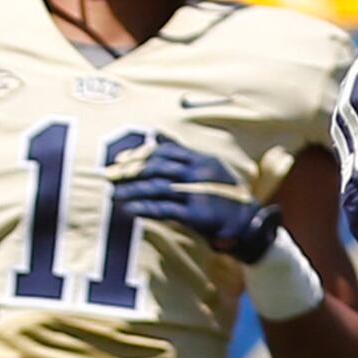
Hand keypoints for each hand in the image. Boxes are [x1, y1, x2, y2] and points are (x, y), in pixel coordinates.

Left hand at [104, 133, 281, 261]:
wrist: (248, 222)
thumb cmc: (225, 194)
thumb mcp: (207, 166)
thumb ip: (181, 151)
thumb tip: (155, 135)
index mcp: (201, 160)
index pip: (165, 151)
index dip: (140, 155)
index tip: (120, 160)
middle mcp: (198, 174)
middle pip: (157, 168)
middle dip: (130, 171)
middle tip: (109, 176)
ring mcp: (198, 194)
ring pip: (158, 188)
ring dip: (133, 191)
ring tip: (114, 194)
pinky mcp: (196, 215)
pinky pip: (166, 210)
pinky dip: (146, 208)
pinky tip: (130, 209)